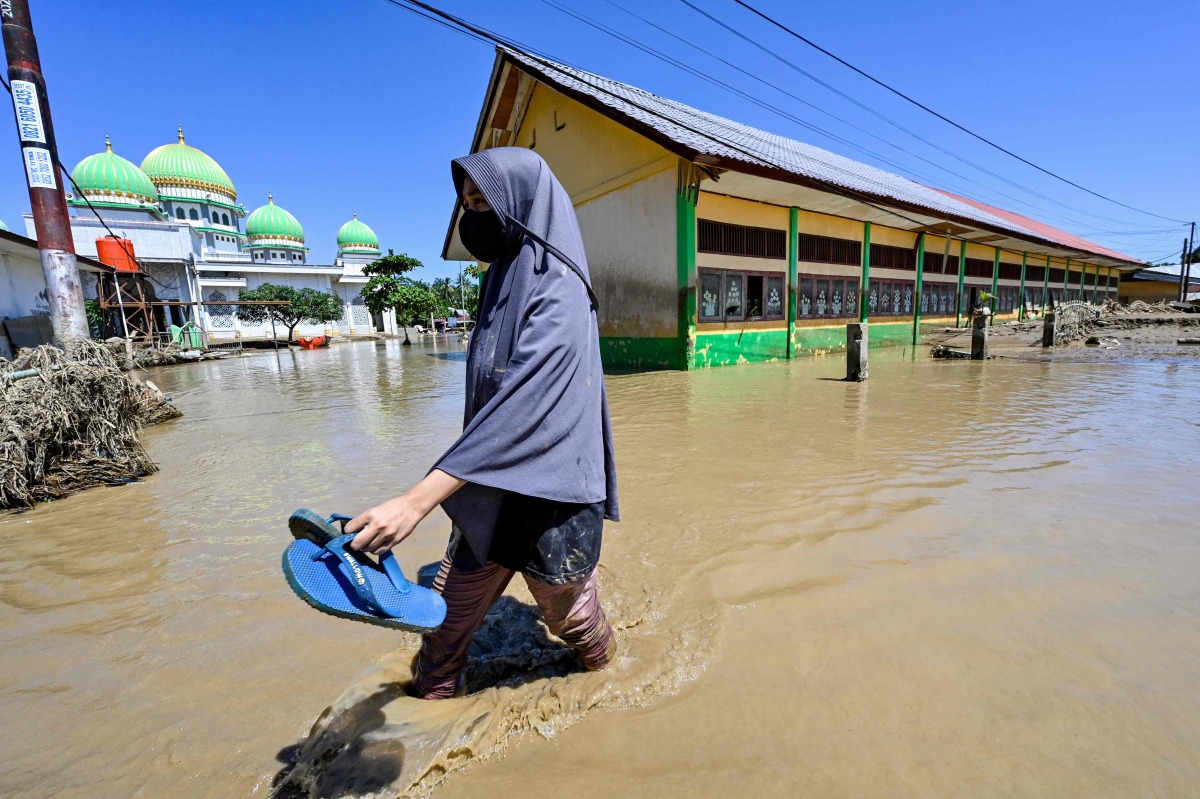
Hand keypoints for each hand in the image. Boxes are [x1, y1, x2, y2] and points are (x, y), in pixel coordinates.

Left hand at [346, 470, 466, 554]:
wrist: (412, 507)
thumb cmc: (392, 507)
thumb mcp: (376, 510)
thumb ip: (365, 520)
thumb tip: (352, 531)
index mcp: (370, 515)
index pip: (350, 528)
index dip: (347, 532)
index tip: (349, 533)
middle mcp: (377, 525)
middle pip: (357, 543)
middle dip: (354, 544)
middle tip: (356, 543)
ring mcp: (386, 535)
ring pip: (368, 549)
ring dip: (366, 547)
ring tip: (369, 542)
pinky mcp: (394, 541)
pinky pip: (379, 551)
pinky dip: (375, 550)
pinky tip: (377, 545)